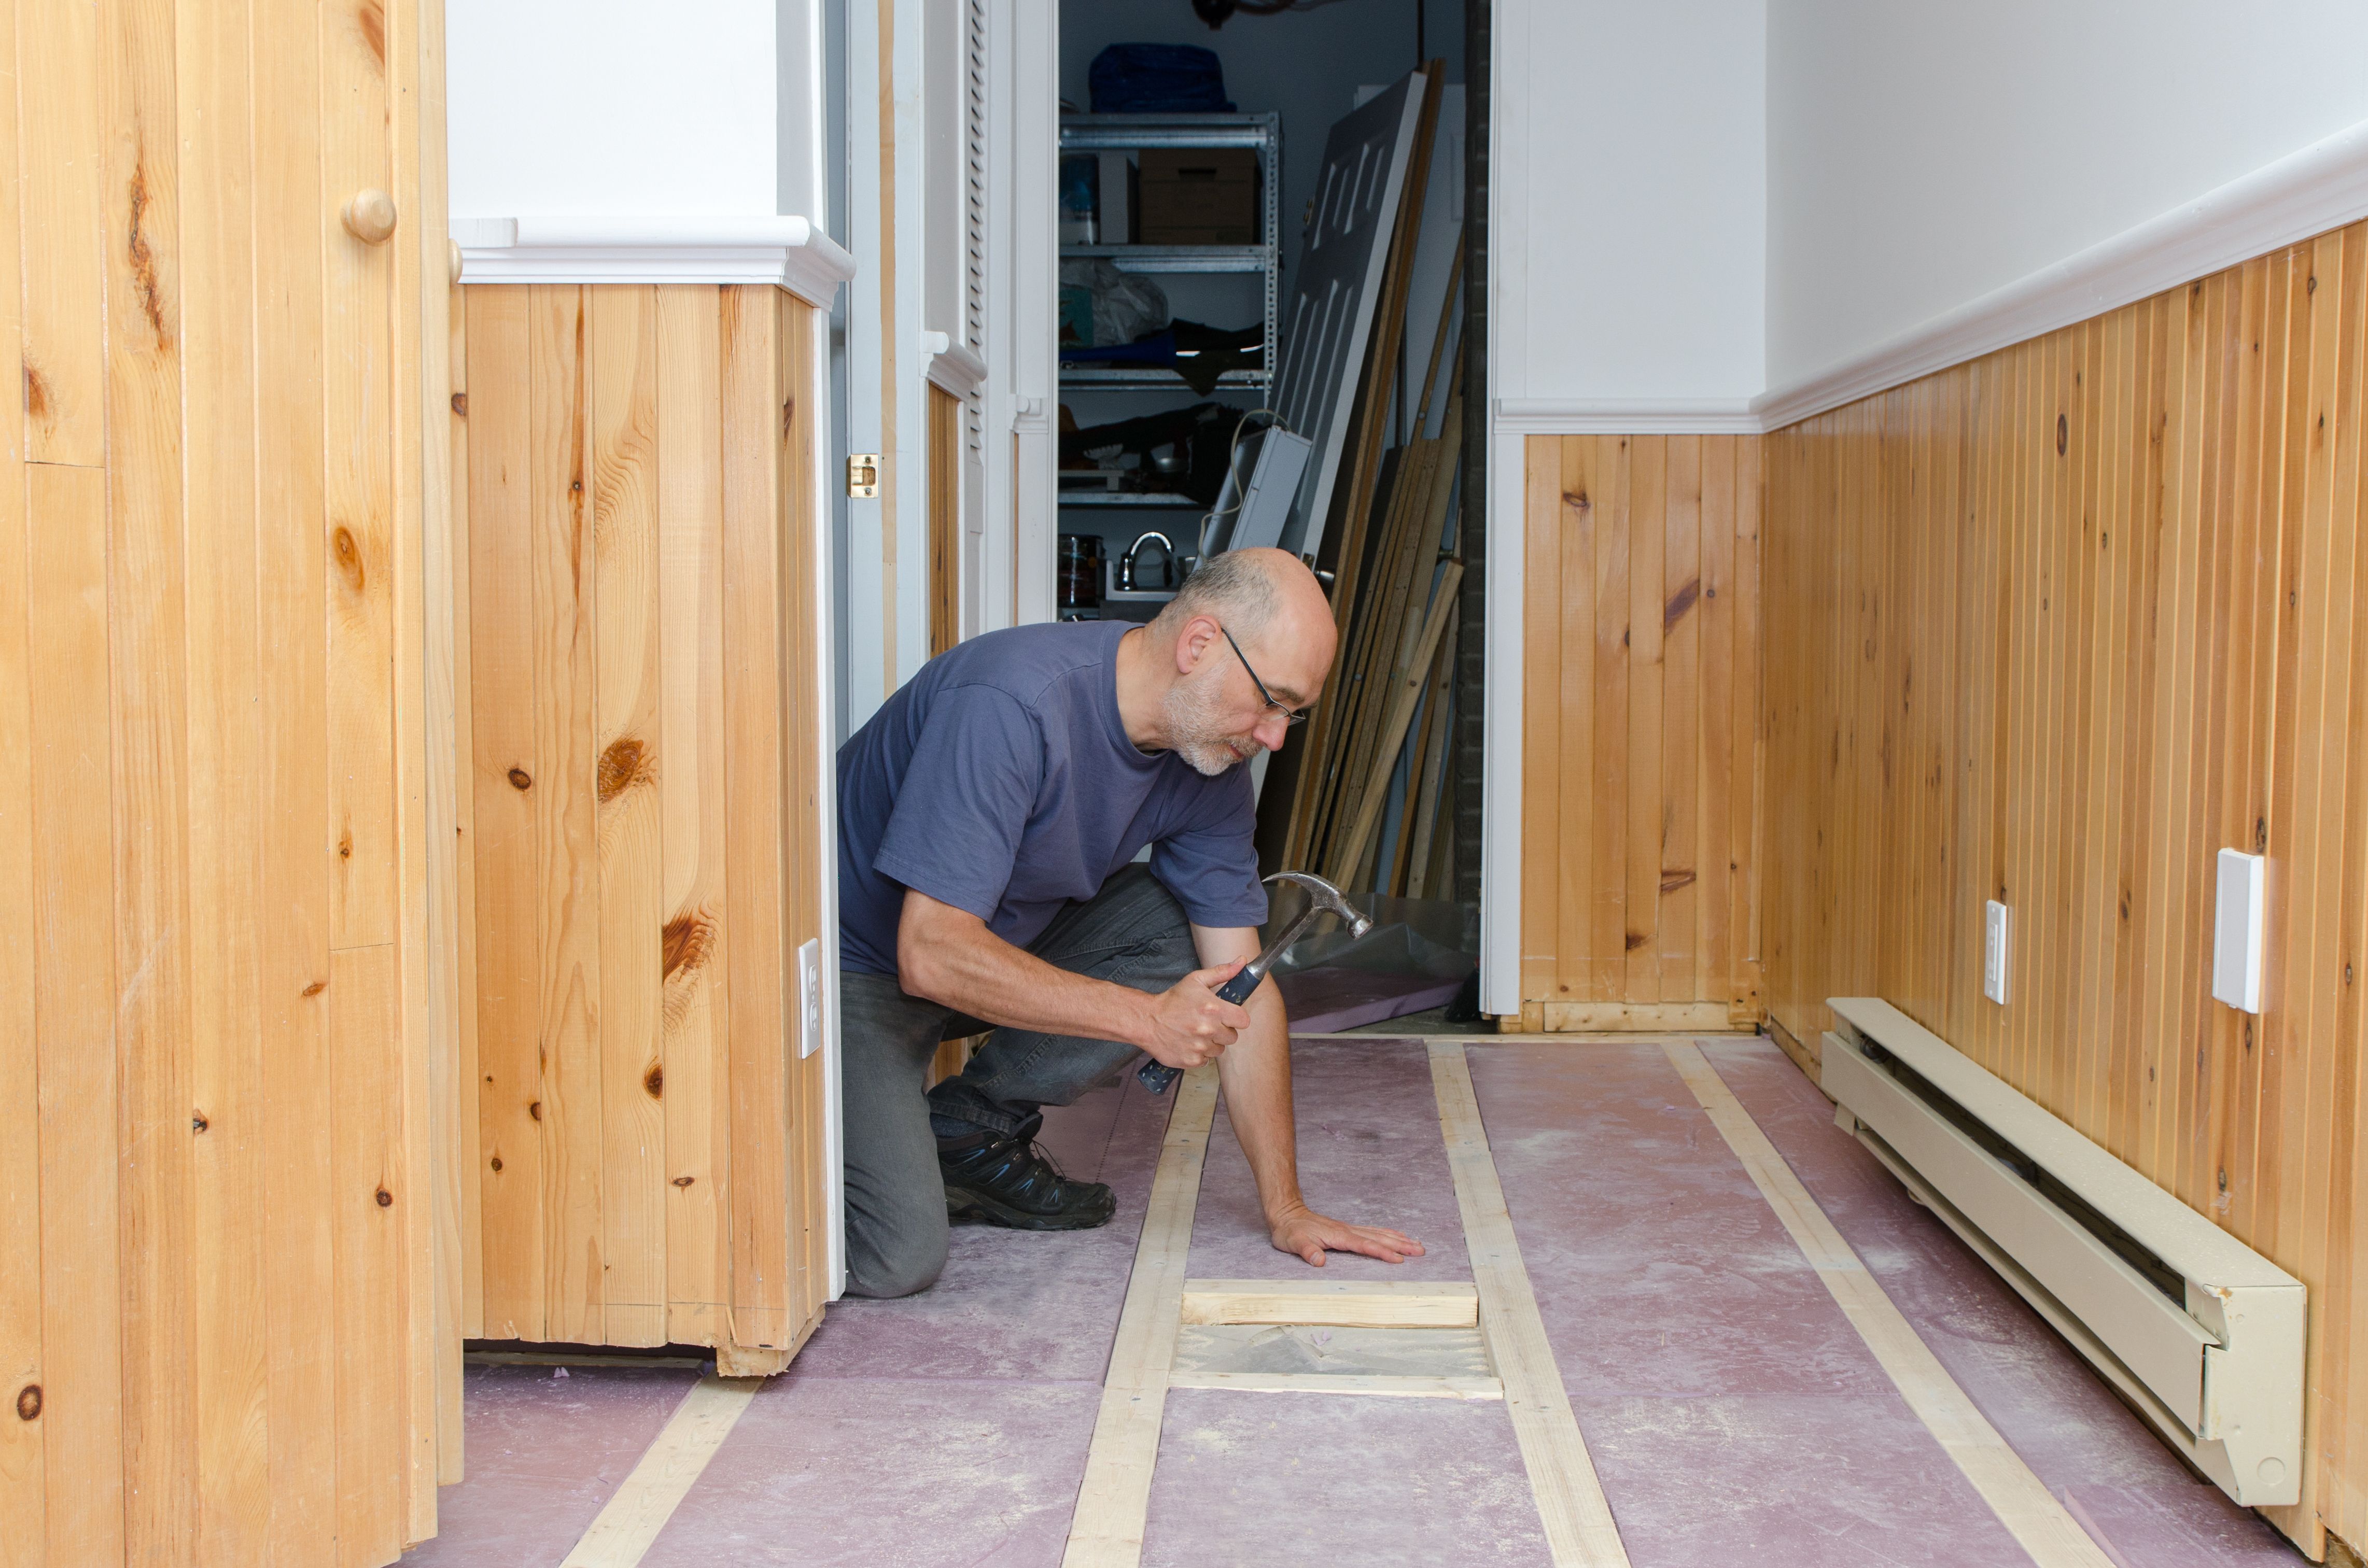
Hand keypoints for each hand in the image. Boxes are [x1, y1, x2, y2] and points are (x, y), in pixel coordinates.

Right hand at [1141, 959, 1252, 1070]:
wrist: (1147, 1020)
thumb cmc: (1172, 1001)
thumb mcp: (1196, 980)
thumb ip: (1221, 972)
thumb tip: (1242, 962)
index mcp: (1214, 1009)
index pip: (1243, 1020)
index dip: (1236, 1018)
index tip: (1227, 1016)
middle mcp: (1209, 1029)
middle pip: (1232, 1037)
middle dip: (1223, 1031)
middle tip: (1208, 1024)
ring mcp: (1200, 1047)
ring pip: (1219, 1050)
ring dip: (1211, 1043)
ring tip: (1196, 1033)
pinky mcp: (1192, 1060)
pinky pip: (1206, 1060)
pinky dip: (1199, 1054)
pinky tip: (1189, 1043)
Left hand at [1268, 1203, 1425, 1267]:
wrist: (1286, 1214)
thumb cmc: (1290, 1231)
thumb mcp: (1293, 1243)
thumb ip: (1306, 1251)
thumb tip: (1318, 1261)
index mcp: (1339, 1236)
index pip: (1365, 1245)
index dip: (1382, 1253)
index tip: (1399, 1259)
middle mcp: (1348, 1231)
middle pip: (1379, 1238)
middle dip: (1401, 1245)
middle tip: (1421, 1251)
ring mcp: (1349, 1229)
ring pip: (1379, 1233)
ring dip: (1398, 1239)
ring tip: (1417, 1244)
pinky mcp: (1348, 1230)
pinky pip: (1373, 1231)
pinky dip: (1388, 1234)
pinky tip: (1397, 1236)